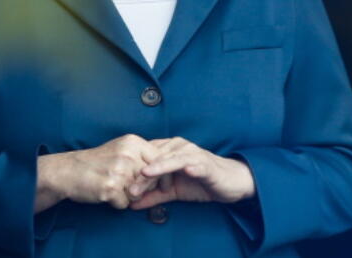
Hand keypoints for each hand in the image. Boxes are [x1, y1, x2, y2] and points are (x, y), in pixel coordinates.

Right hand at [35, 134, 160, 212]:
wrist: (68, 171)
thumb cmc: (97, 161)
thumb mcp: (121, 148)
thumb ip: (142, 155)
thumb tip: (166, 167)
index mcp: (133, 142)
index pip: (160, 159)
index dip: (163, 173)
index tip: (164, 182)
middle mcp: (128, 154)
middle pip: (151, 178)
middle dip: (144, 188)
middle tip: (130, 187)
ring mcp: (118, 171)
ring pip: (138, 193)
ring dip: (128, 196)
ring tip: (115, 188)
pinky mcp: (110, 188)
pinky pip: (125, 203)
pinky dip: (117, 203)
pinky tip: (107, 195)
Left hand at [128, 137, 254, 208]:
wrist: (229, 182)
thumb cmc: (201, 183)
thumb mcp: (172, 191)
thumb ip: (152, 196)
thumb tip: (131, 205)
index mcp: (171, 150)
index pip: (147, 157)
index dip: (134, 171)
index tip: (121, 186)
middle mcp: (180, 147)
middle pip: (155, 159)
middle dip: (140, 174)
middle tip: (128, 190)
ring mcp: (192, 153)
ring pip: (169, 160)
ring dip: (156, 171)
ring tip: (143, 179)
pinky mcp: (204, 162)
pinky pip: (190, 163)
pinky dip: (181, 166)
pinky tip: (174, 170)